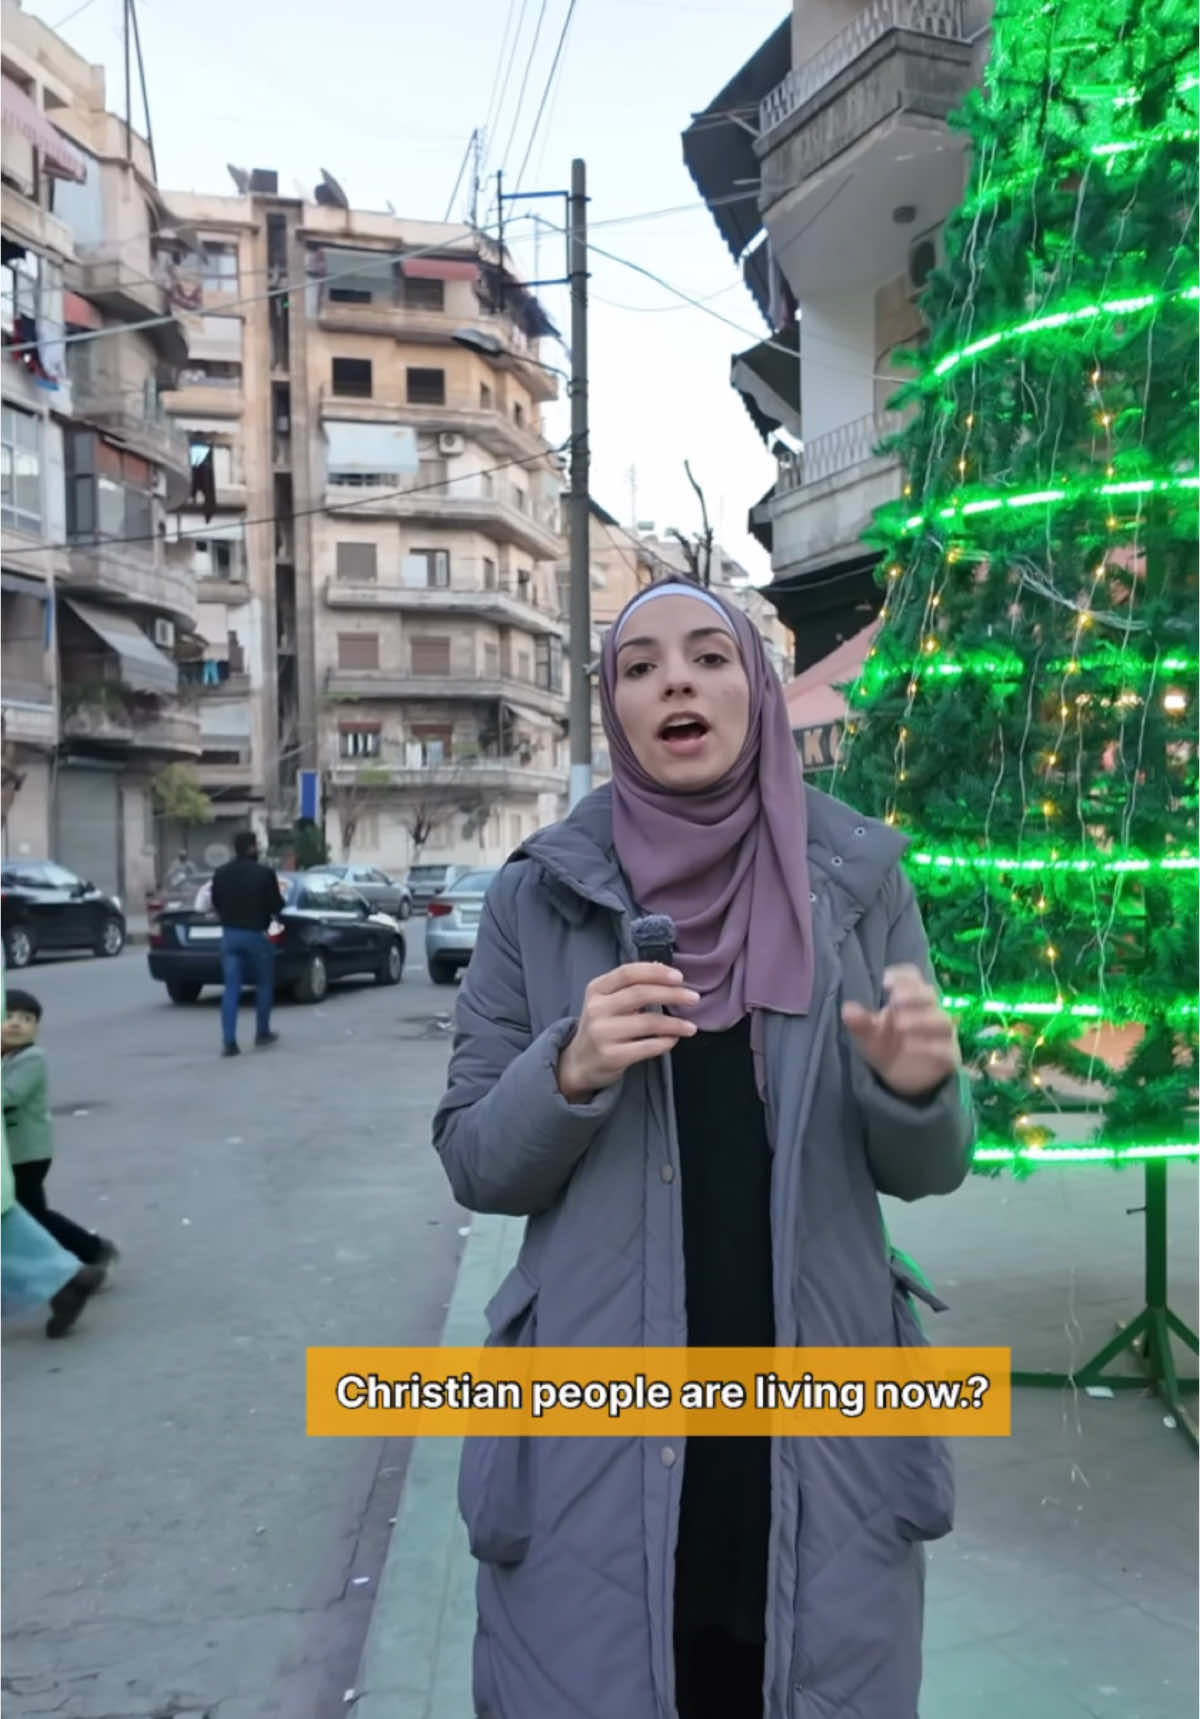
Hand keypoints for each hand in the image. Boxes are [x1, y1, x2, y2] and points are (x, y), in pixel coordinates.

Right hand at [557, 963, 699, 1102]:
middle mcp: (596, 1009)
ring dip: (675, 1023)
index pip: (628, 973)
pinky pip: (647, 1047)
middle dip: (672, 994)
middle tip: (694, 998)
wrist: (580, 1063)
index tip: (679, 977)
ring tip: (691, 1027)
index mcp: (596, 989)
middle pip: (640, 994)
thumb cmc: (602, 1025)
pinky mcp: (612, 1056)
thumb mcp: (606, 1001)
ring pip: (648, 1022)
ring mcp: (602, 1033)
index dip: (656, 972)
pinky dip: (665, 1042)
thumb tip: (665, 971)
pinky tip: (673, 1040)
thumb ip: (630, 986)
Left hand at [841, 964, 960, 1099]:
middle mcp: (929, 1011)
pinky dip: (930, 1047)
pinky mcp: (948, 1057)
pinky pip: (946, 1049)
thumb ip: (860, 1023)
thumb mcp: (868, 1036)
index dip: (902, 976)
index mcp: (909, 999)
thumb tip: (847, 1009)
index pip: (912, 976)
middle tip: (895, 1000)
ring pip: (941, 1020)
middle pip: (929, 993)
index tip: (885, 982)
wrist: (901, 1079)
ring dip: (921, 1020)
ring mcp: (941, 1033)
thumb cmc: (885, 1046)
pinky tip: (910, 1046)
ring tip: (899, 1025)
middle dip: (913, 994)